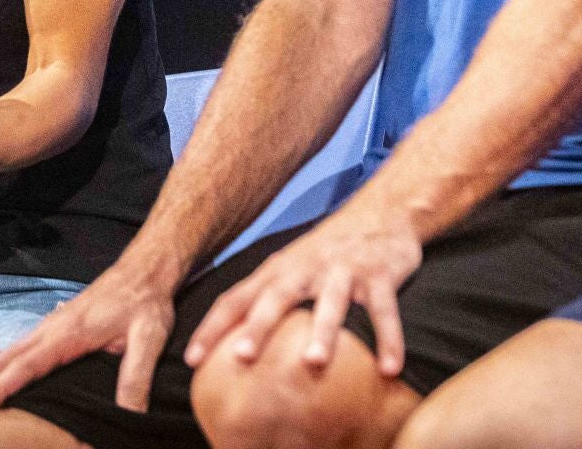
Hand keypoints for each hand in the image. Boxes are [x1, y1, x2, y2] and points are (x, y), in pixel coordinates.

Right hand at [0, 256, 179, 413]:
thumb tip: (128, 415)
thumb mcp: (148, 338)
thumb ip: (135, 377)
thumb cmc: (146, 301)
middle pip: (0, 360)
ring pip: (4, 355)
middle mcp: (49, 329)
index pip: (25, 366)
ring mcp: (49, 327)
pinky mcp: (53, 329)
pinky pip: (16, 352)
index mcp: (66, 333)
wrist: (145, 269)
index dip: (0, 389)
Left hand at [183, 204, 418, 377]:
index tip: (191, 359)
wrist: (382, 211)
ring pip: (331, 302)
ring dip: (323, 331)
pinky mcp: (379, 276)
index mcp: (279, 271)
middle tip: (242, 356)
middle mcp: (306, 269)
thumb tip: (231, 348)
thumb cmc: (328, 252)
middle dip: (259, 326)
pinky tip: (389, 370)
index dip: (212, 327)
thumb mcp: (291, 269)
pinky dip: (388, 339)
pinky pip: (383, 310)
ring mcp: (343, 271)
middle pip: (277, 298)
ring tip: (314, 363)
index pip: (237, 299)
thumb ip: (265, 301)